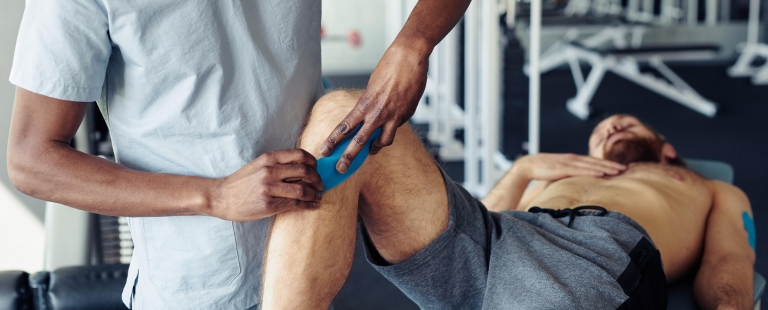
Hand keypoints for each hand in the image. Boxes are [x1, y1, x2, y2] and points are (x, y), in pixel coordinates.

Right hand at [209, 149, 323, 221]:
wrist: (221, 197)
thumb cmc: (242, 182)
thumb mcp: (259, 165)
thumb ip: (278, 164)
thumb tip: (304, 166)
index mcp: (269, 158)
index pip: (300, 155)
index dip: (313, 162)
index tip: (317, 168)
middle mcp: (270, 171)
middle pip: (305, 171)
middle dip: (318, 178)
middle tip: (321, 184)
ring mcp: (269, 188)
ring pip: (303, 189)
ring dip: (315, 193)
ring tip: (318, 196)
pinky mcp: (269, 205)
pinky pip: (296, 204)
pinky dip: (309, 205)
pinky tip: (313, 205)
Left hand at [320, 41, 428, 172]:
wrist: (409, 59)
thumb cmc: (389, 68)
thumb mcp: (373, 87)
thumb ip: (370, 105)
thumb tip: (370, 118)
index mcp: (364, 104)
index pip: (344, 127)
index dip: (333, 141)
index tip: (324, 151)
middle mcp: (376, 113)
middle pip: (358, 141)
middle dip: (348, 157)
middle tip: (340, 169)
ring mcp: (392, 116)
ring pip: (380, 142)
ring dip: (373, 150)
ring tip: (370, 153)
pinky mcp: (405, 116)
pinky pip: (394, 131)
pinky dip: (389, 133)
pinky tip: (387, 131)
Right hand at [514, 153, 626, 181]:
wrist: (527, 166)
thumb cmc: (540, 170)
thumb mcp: (557, 172)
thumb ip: (566, 175)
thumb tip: (573, 184)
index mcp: (572, 159)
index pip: (592, 161)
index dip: (605, 164)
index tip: (617, 167)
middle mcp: (573, 159)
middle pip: (595, 162)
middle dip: (611, 165)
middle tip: (626, 168)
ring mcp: (569, 162)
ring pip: (592, 165)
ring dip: (607, 168)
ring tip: (619, 171)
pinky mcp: (564, 168)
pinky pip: (582, 170)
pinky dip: (594, 171)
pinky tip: (603, 174)